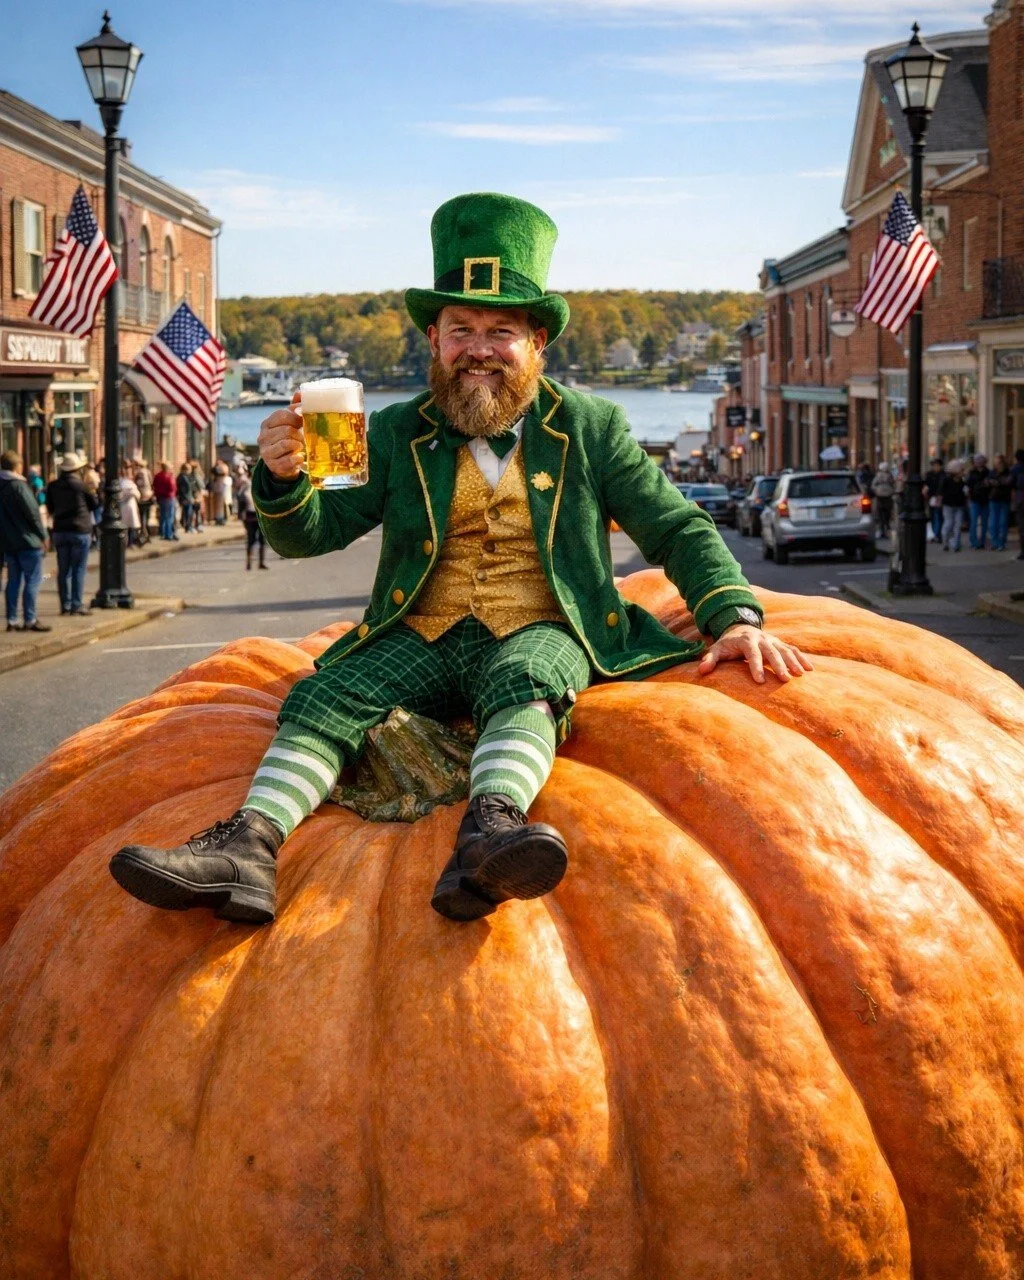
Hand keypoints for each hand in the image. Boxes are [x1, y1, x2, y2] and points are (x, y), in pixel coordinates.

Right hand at [257, 392, 303, 479]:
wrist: (284, 464)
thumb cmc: (288, 439)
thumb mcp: (290, 423)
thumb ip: (295, 408)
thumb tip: (300, 392)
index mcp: (267, 424)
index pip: (282, 415)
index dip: (296, 417)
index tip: (302, 421)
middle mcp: (263, 437)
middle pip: (286, 430)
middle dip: (299, 434)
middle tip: (302, 438)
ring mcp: (266, 452)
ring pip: (287, 443)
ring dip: (298, 445)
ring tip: (300, 447)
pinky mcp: (273, 465)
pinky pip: (289, 459)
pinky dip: (298, 458)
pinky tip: (299, 458)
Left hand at [697, 624, 812, 684]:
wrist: (739, 628)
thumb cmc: (727, 644)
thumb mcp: (717, 649)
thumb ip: (710, 659)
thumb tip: (702, 671)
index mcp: (746, 640)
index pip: (752, 653)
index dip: (756, 666)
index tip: (760, 681)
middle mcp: (761, 638)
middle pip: (772, 651)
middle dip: (779, 665)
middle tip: (785, 680)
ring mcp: (772, 640)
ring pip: (784, 649)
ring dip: (793, 662)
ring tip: (800, 675)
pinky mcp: (779, 643)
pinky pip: (792, 649)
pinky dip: (801, 658)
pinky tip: (809, 669)